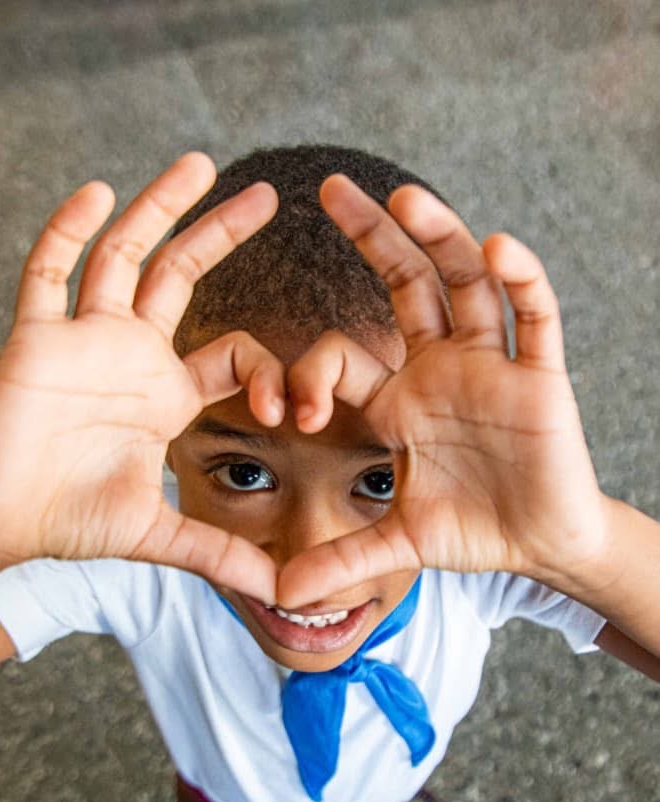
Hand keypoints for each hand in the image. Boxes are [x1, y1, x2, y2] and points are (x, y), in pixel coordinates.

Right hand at [0, 154, 283, 603]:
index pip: (233, 354)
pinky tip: (96, 192)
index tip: (289, 411)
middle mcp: (130, 355)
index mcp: (165, 393)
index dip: (269, 372)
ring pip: (124, 256)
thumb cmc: (70, 523)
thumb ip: (219, 555)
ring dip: (158, 208)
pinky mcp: (35, 340)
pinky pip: (48, 273)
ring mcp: (83, 340)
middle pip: (181, 276)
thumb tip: (284, 594)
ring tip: (199, 163)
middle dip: (221, 234)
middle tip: (268, 197)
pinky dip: (67, 231)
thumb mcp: (159, 535)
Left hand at [278, 176, 607, 606]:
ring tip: (406, 198)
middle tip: (330, 188)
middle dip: (372, 237)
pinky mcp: (540, 377)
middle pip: (407, 284)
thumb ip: (343, 559)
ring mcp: (492, 365)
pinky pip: (534, 319)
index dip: (314, 375)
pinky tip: (500, 248)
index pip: (345, 358)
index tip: (296, 414)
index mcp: (399, 398)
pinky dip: (521, 283)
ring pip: (466, 284)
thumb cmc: (473, 532)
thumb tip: (279, 596)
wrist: (540, 545)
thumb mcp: (399, 542)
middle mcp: (441, 366)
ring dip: (440, 239)